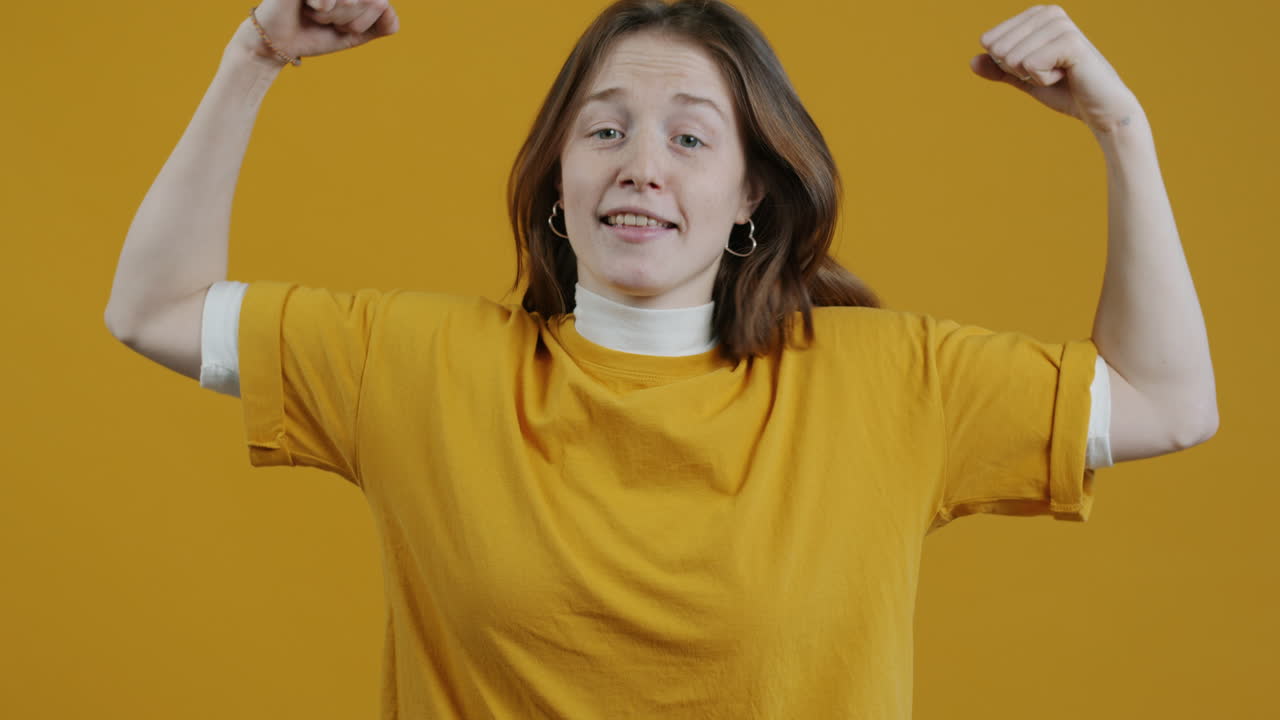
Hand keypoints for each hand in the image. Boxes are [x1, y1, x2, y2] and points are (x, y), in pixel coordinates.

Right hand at [232, 0, 399, 63]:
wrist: (279, 43)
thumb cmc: (316, 34)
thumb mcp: (356, 35)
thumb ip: (383, 25)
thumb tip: (387, 5)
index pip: (382, 6)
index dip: (361, 24)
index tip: (342, 25)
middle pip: (371, 2)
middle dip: (349, 22)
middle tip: (327, 20)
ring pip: (351, 1)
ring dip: (332, 17)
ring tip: (314, 13)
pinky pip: (330, 0)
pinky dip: (319, 10)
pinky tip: (304, 6)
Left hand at [969, 5, 1143, 133]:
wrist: (1100, 109)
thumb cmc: (1065, 90)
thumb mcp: (1023, 79)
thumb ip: (998, 69)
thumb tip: (972, 61)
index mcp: (1037, 15)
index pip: (990, 41)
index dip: (1007, 65)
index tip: (1037, 68)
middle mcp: (1049, 13)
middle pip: (998, 49)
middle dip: (1018, 71)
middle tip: (1049, 73)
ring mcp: (1061, 25)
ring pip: (1012, 58)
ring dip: (1032, 76)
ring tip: (1060, 74)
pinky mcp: (1070, 41)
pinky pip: (1030, 66)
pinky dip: (1043, 80)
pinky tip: (1067, 76)